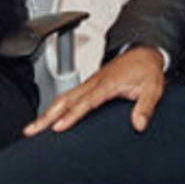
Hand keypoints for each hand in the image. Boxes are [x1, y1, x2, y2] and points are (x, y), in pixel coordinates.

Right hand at [31, 45, 167, 137]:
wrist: (143, 52)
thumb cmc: (146, 70)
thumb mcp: (153, 88)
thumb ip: (145, 106)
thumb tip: (139, 124)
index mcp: (107, 84)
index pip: (86, 102)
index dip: (71, 115)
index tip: (58, 127)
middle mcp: (94, 83)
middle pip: (65, 100)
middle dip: (46, 116)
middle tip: (31, 130)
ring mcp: (89, 84)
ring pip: (62, 98)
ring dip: (45, 113)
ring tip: (31, 129)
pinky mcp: (88, 86)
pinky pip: (67, 97)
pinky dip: (54, 109)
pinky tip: (46, 119)